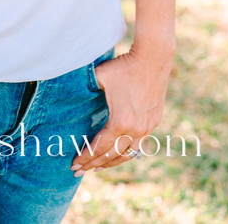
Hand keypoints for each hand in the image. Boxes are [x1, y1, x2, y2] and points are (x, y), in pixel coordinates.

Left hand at [71, 43, 173, 174]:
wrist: (154, 57)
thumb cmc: (124, 66)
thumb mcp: (100, 76)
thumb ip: (86, 88)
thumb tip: (72, 93)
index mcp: (120, 121)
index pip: (99, 147)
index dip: (85, 157)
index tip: (74, 163)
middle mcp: (136, 130)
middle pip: (112, 156)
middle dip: (93, 164)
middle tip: (79, 171)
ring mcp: (147, 127)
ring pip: (128, 154)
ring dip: (111, 162)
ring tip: (98, 166)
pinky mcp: (154, 122)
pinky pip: (139, 145)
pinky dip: (126, 152)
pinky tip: (118, 153)